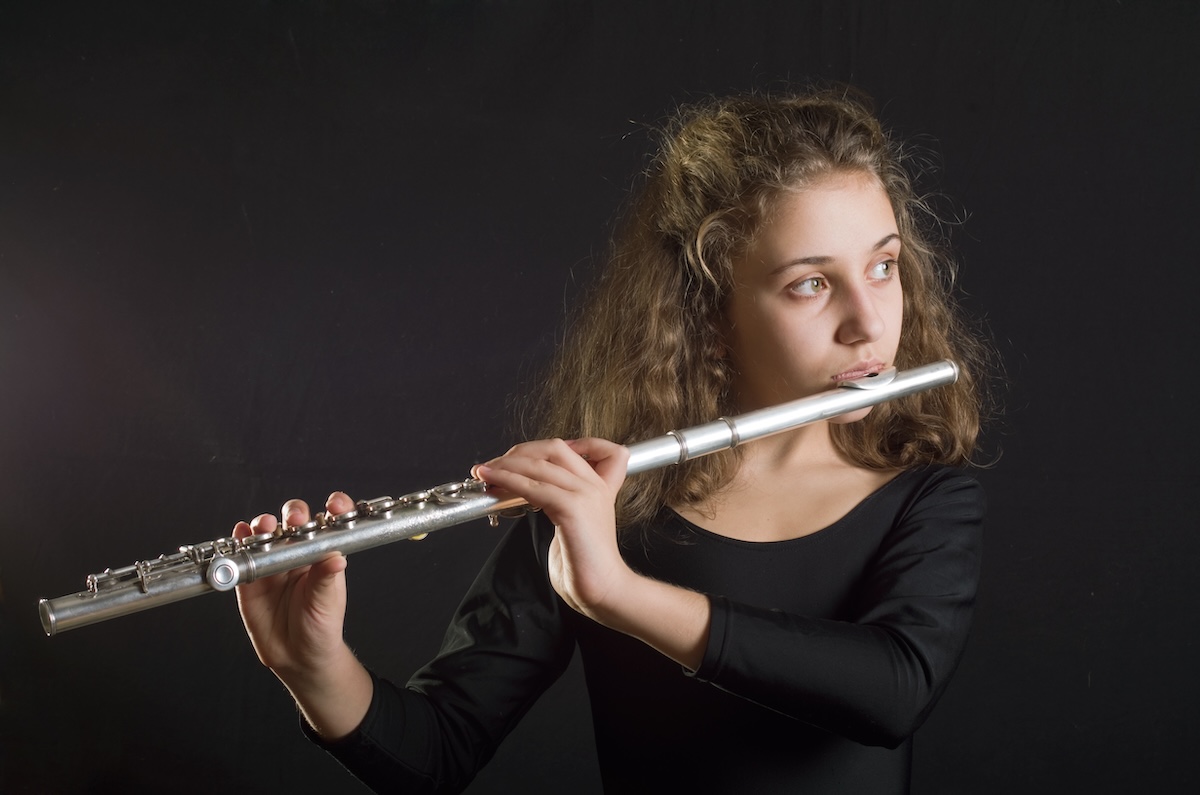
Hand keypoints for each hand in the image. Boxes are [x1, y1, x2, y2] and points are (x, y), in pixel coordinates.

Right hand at [232, 492, 353, 678]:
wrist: (297, 657)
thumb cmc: (320, 626)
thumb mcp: (327, 602)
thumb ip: (326, 579)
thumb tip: (337, 559)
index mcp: (322, 553)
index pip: (329, 522)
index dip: (334, 508)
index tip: (334, 506)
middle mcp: (297, 552)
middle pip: (293, 520)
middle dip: (293, 514)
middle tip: (295, 520)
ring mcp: (273, 563)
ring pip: (266, 533)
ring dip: (264, 525)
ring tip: (265, 528)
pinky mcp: (250, 578)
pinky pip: (242, 555)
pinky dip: (239, 542)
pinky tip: (240, 535)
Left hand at [474, 438, 631, 619]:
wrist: (602, 589)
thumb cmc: (584, 563)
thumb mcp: (573, 523)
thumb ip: (559, 502)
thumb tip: (527, 491)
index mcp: (601, 486)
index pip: (590, 446)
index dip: (553, 445)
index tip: (526, 456)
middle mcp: (595, 485)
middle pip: (554, 448)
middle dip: (519, 452)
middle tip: (494, 465)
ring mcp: (586, 494)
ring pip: (539, 465)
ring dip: (504, 465)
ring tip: (483, 472)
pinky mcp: (573, 508)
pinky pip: (532, 487)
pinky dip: (506, 480)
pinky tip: (491, 481)